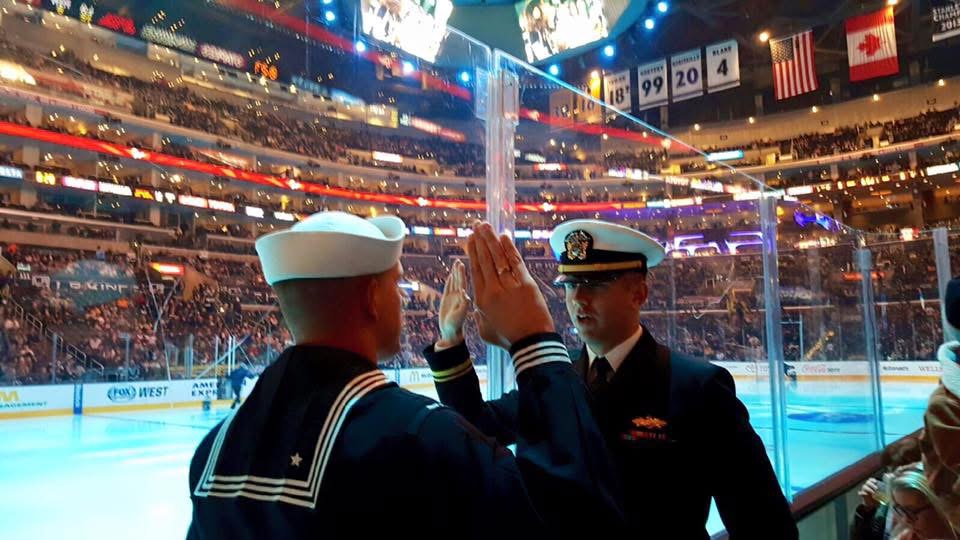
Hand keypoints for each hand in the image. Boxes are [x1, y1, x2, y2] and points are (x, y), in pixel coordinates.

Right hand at [437, 259, 469, 348]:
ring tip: (457, 262)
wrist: (450, 333)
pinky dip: (450, 280)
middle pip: (459, 280)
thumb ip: (463, 306)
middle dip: (459, 270)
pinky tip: (451, 274)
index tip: (462, 264)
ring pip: (455, 282)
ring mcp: (454, 297)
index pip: (463, 283)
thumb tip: (465, 294)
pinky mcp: (448, 300)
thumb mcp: (459, 316)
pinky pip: (449, 287)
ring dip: (455, 273)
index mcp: (464, 298)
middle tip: (459, 260)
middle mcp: (460, 296)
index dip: (462, 273)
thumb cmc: (455, 327)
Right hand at [466, 222, 553, 345]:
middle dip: (480, 240)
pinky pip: (515, 261)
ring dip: (491, 239)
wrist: (531, 342)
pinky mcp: (526, 283)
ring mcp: (510, 285)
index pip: (475, 270)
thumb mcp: (485, 330)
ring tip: (486, 225)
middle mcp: (493, 289)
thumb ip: (478, 315)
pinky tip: (504, 237)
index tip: (470, 240)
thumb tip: (476, 306)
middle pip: (485, 260)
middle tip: (476, 226)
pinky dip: (509, 248)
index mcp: (481, 300)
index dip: (472, 252)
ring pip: (498, 257)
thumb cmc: (508, 339)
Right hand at [858, 477, 882, 509]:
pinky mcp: (862, 495)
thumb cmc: (879, 498)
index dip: (873, 480)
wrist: (873, 504)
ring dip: (869, 489)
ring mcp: (864, 490)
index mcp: (871, 484)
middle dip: (872, 485)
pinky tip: (866, 494)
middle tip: (876, 488)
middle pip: (867, 482)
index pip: (871, 480)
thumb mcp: (883, 494)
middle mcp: (867, 486)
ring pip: (864, 486)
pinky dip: (862, 493)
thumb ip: (885, 490)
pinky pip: (860, 493)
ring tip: (873, 492)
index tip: (876, 482)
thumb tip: (890, 487)